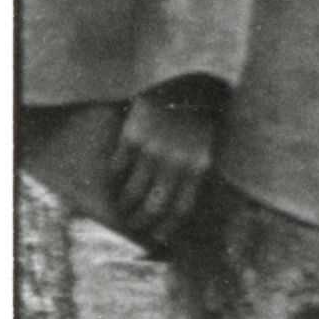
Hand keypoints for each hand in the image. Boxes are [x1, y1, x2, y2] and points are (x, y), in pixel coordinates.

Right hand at [103, 81, 221, 248]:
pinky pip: (117, 168)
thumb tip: (179, 205)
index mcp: (198, 168)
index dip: (167, 227)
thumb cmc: (198, 117)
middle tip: (132, 226)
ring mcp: (152, 151)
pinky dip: (112, 179)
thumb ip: (194, 173)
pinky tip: (111, 183)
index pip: (181, 209)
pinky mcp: (131, 137)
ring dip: (123, 205)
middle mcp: (175, 164)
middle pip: (154, 206)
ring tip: (119, 209)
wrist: (185, 81)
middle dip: (141, 221)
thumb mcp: (207, 147)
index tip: (156, 237)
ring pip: (131, 191)